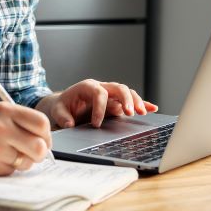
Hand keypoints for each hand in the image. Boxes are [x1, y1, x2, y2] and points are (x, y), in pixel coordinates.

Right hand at [0, 102, 51, 175]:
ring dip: (23, 161)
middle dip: (40, 152)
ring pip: (27, 162)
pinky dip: (8, 168)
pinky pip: (11, 171)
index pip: (42, 123)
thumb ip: (21, 122)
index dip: (46, 134)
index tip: (43, 139)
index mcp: (5, 111)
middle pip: (39, 147)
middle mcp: (1, 128)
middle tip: (33, 152)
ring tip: (7, 153)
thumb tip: (47, 143)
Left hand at [40, 80, 157, 128]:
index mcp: (87, 86)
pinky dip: (142, 103)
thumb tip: (69, 124)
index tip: (96, 124)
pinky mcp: (116, 101)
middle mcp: (101, 87)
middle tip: (129, 113)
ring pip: (127, 92)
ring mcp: (110, 94)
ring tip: (142, 113)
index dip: (99, 108)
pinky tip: (152, 108)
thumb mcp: (57, 110)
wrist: (66, 104)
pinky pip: (131, 100)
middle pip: (118, 87)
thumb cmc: (63, 106)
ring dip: (136, 102)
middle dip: (125, 99)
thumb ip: (62, 117)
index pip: (98, 93)